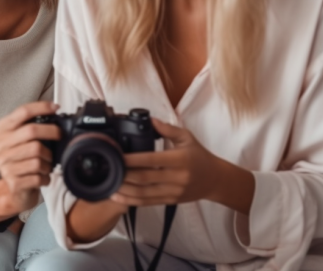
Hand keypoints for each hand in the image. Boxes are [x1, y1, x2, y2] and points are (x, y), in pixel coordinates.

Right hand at [0, 101, 60, 212]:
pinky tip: (42, 176)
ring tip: (47, 164)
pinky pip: (38, 175)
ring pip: (38, 156)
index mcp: (2, 131)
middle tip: (59, 135)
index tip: (55, 107)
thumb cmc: (22, 160)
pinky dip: (46, 176)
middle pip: (32, 131)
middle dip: (51, 132)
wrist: (15, 189)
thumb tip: (55, 113)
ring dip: (48, 161)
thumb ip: (31, 126)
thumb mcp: (20, 139)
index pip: (22, 112)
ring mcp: (4, 165)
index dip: (41, 107)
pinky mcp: (13, 182)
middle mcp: (0, 146)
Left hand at [110, 118, 232, 207]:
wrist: (215, 179)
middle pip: (145, 178)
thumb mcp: (187, 138)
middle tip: (108, 170)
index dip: (133, 159)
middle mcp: (177, 177)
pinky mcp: (171, 201)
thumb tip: (151, 120)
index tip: (118, 156)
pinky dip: (132, 201)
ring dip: (125, 190)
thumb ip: (168, 129)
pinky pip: (148, 202)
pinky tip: (119, 197)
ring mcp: (174, 191)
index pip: (152, 160)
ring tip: (109, 185)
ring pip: (145, 194)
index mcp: (180, 159)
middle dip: (124, 175)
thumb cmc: (199, 156)